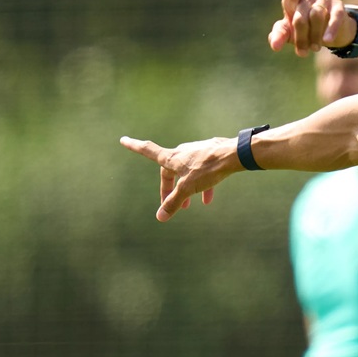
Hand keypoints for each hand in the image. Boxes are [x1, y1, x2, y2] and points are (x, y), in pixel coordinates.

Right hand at [119, 136, 237, 221]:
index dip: (135, 147)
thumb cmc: (208, 169)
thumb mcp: (188, 188)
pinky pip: (201, 171)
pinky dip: (202, 184)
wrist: (234, 155)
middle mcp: (182, 151)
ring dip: (186, 188)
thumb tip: (160, 217)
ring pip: (187, 172)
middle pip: (169, 170)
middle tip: (171, 204)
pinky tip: (208, 198)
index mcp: (172, 157)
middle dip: (169, 188)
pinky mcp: (210, 154)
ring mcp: (196, 151)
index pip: (148, 150)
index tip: (123, 139)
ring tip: (190, 205)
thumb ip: (173, 202)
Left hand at [268, 0, 355, 55]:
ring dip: (314, 37)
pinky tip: (327, 40)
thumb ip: (279, 36)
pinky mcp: (339, 7)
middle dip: (300, 37)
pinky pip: (334, 18)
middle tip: (302, 53)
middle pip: (301, 17)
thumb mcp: (289, 33)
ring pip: (317, 17)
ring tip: (314, 49)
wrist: (329, 34)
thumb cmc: (303, 30)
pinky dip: (330, 30)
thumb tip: (274, 45)